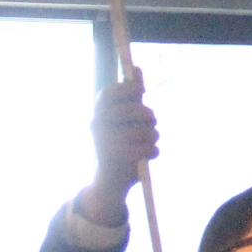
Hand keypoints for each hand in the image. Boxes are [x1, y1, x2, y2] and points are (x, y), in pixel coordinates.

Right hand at [81, 74, 157, 224]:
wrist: (108, 182)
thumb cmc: (119, 144)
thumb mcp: (122, 119)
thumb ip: (130, 96)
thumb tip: (136, 69)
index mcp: (97, 113)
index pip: (111, 92)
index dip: (128, 88)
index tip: (141, 91)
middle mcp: (97, 125)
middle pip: (137, 111)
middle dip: (151, 117)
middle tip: (152, 123)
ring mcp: (105, 143)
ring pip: (147, 131)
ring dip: (154, 137)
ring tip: (149, 142)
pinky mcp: (116, 160)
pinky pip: (149, 149)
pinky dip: (154, 152)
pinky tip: (148, 156)